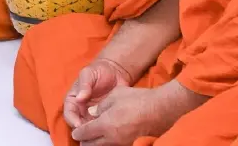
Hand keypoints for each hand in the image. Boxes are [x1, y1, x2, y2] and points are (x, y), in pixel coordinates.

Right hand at [63, 58, 132, 130]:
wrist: (115, 71)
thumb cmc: (98, 70)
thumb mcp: (88, 74)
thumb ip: (84, 85)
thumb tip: (79, 98)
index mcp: (73, 98)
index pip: (69, 113)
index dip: (72, 120)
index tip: (79, 126)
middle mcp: (81, 108)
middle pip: (78, 123)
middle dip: (83, 130)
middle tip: (92, 133)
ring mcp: (93, 113)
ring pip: (90, 127)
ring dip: (94, 132)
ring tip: (101, 133)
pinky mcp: (105, 116)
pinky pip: (103, 125)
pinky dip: (105, 130)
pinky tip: (110, 131)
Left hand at [70, 82, 199, 145]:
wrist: (161, 109)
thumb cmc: (137, 99)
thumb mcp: (114, 96)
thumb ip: (100, 106)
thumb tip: (92, 113)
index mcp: (105, 125)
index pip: (84, 133)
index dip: (77, 131)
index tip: (76, 130)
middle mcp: (112, 138)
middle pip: (90, 145)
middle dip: (85, 140)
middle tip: (84, 134)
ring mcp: (123, 143)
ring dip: (96, 142)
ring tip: (95, 135)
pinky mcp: (132, 144)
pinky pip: (114, 145)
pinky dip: (108, 142)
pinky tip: (110, 135)